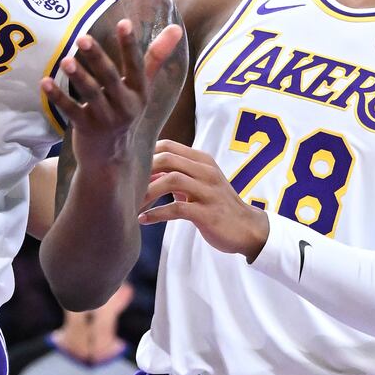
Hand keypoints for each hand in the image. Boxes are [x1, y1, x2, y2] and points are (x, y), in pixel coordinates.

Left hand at [39, 21, 183, 168]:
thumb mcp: (142, 88)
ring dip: (78, 77)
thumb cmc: (124, 111)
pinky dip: (57, 96)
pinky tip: (44, 82)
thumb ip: (155, 58)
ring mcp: (105, 119)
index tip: (124, 23)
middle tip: (82, 38)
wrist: (110, 157)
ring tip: (65, 60)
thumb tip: (176, 28)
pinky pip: (71, 110)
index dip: (130, 45)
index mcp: (140, 93)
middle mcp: (126, 106)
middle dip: (97, 58)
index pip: (137, 66)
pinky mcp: (86, 128)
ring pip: (91, 94)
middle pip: (110, 78)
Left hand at [138, 139, 271, 258]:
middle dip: (142, 170)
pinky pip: (177, 208)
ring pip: (171, 180)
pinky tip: (143, 219)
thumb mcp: (198, 184)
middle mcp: (206, 171)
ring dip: (147, 192)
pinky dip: (156, 213)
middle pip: (168, 158)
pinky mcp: (208, 213)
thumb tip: (142, 174)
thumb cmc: (217, 205)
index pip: (168, 145)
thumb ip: (174, 175)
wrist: (249, 229)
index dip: (145, 153)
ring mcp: (209, 191)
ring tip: (131, 203)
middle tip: (125, 185)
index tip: (129, 167)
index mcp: (202, 161)